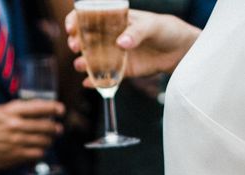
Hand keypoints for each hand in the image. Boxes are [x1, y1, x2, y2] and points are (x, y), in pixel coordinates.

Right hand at [0, 99, 64, 170]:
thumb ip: (15, 109)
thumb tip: (33, 109)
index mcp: (11, 111)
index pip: (40, 107)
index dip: (54, 108)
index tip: (60, 110)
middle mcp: (16, 125)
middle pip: (46, 125)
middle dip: (55, 127)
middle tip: (57, 128)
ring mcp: (17, 142)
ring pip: (44, 140)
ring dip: (50, 140)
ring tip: (50, 140)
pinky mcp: (16, 156)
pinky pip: (37, 154)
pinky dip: (41, 152)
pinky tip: (40, 150)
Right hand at [65, 9, 199, 81]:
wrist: (179, 51)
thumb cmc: (166, 30)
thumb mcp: (153, 25)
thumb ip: (137, 32)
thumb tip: (120, 43)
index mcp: (115, 20)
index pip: (89, 17)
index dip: (76, 20)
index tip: (72, 27)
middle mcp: (109, 37)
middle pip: (84, 39)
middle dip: (75, 42)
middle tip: (75, 46)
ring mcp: (113, 55)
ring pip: (90, 59)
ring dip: (82, 62)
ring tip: (81, 65)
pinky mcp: (119, 71)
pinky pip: (103, 77)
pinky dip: (94, 81)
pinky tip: (88, 83)